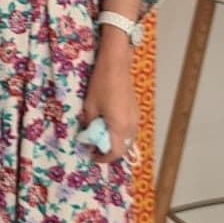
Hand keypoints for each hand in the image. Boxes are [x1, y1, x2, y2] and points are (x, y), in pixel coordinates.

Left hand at [81, 51, 140, 165]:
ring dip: (115, 142)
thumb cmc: (101, 85)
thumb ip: (89, 123)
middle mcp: (131, 126)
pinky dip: (120, 133)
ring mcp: (136, 118)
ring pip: (128, 139)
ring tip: (100, 136)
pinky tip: (109, 125)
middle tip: (94, 147)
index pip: (115, 153)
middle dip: (109, 151)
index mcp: (120, 127)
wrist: (116, 65)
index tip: (92, 155)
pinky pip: (130, 129)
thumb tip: (87, 134)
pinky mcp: (136, 111)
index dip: (103, 158)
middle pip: (124, 148)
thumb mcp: (90, 105)